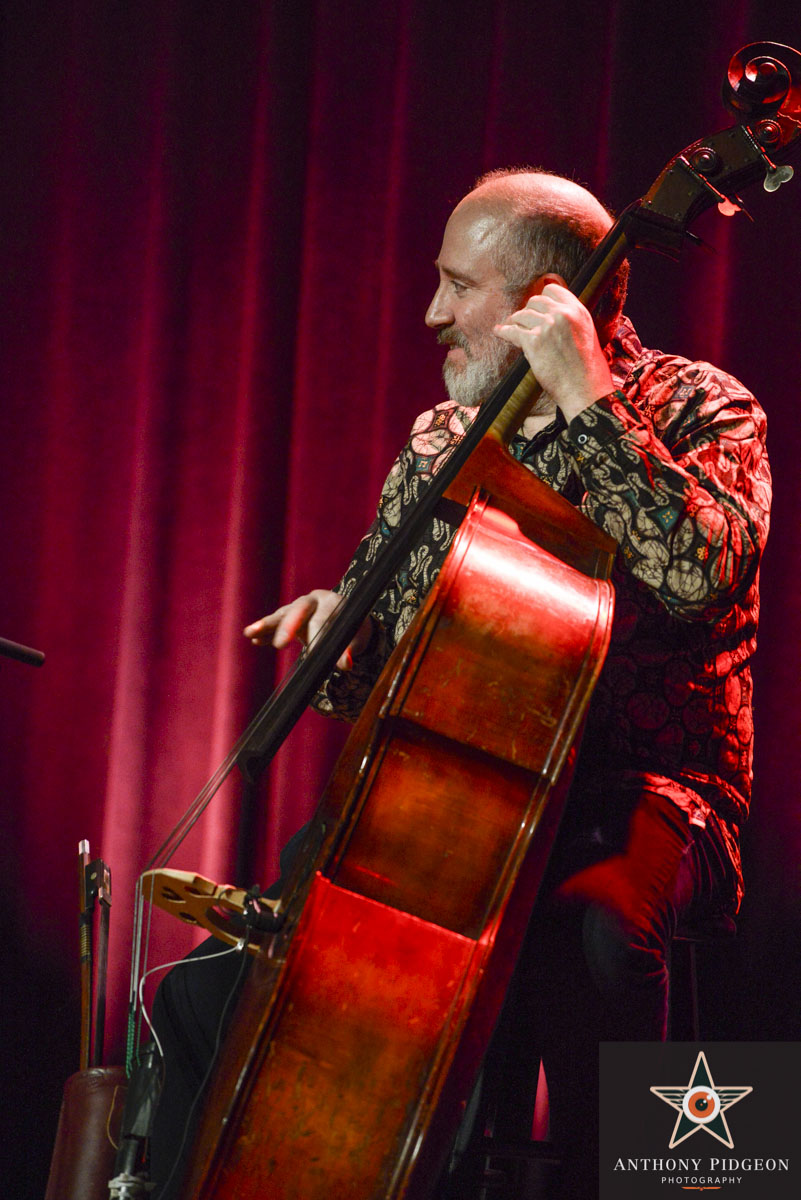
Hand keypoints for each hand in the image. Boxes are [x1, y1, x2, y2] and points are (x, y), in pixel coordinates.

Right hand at [243, 589, 372, 670]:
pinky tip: (254, 639)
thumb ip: (350, 650)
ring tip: (250, 633)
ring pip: (282, 614)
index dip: (318, 636)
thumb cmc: (353, 630)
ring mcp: (299, 607)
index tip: (312, 655)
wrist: (346, 618)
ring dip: (266, 624)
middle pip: (298, 610)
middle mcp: (314, 601)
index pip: (323, 619)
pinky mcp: (289, 616)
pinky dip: (265, 631)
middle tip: (280, 645)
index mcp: (332, 603)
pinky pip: (275, 622)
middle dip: (288, 627)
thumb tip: (346, 664)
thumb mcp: (356, 639)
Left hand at [494, 283, 613, 422]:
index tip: (535, 305)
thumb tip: (550, 313)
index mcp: (578, 310)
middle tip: (522, 319)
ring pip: (522, 314)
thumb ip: (570, 320)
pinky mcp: (534, 342)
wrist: (584, 389)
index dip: (542, 297)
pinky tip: (498, 331)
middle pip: (535, 300)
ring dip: (515, 321)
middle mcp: (562, 314)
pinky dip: (503, 331)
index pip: (553, 289)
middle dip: (527, 310)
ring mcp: (547, 327)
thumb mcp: (586, 333)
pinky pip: (512, 331)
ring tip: (510, 325)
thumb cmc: (586, 368)